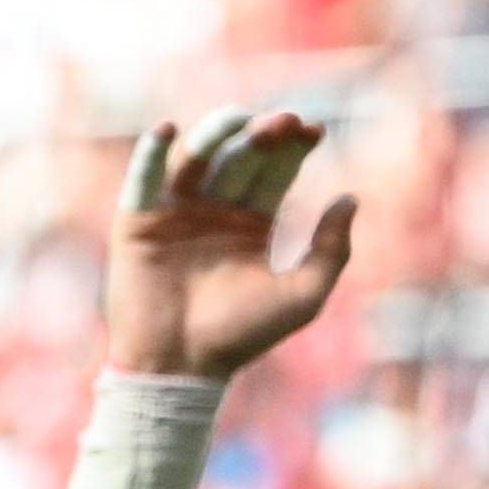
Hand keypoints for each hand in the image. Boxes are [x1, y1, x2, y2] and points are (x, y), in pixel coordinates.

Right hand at [105, 111, 356, 385]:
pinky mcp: (137, 222)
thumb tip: (351, 198)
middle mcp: (214, 210)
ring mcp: (175, 213)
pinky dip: (151, 154)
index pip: (275, 170)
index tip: (313, 130)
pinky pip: (143, 179)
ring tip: (235, 120)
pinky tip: (166, 130)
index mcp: (251, 223)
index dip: (294, 146)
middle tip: (282, 123)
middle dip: (261, 136)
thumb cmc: (241, 338)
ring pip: (196, 159)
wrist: (179, 368)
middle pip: (240, 157)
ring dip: (215, 133)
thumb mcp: (302, 297)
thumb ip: (331, 251)